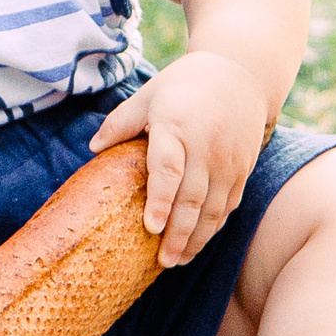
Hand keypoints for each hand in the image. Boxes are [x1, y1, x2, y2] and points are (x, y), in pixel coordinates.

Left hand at [88, 52, 272, 268]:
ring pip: (214, 208)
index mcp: (177, 127)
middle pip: (192, 198)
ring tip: (178, 261)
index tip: (150, 228)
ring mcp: (228, 161)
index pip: (169, 170)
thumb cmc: (185, 84)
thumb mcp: (149, 94)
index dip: (160, 201)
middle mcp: (206, 147)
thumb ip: (121, 122)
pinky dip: (214, 227)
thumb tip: (92, 147)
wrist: (241, 72)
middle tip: (162, 262)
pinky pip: (229, 205)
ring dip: (197, 238)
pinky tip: (198, 243)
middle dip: (177, 233)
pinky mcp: (243, 169)